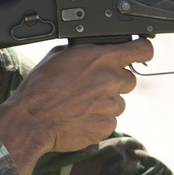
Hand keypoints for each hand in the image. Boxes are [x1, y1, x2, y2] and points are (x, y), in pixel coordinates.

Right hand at [0, 38, 153, 174]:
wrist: (31, 120)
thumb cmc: (39, 87)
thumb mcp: (59, 56)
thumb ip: (85, 52)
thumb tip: (93, 51)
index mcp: (102, 58)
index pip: (143, 49)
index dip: (142, 51)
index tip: (138, 54)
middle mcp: (112, 80)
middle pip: (129, 79)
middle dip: (114, 82)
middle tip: (92, 87)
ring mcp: (111, 105)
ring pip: (118, 102)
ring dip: (104, 103)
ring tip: (79, 104)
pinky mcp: (107, 125)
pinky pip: (109, 120)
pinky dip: (97, 120)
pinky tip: (78, 117)